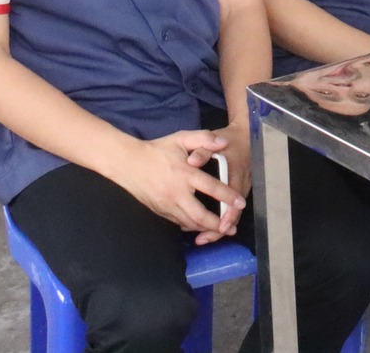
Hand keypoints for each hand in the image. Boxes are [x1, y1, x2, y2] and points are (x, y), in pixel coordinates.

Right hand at [107, 130, 242, 240]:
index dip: (228, 197)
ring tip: (220, 231)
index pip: (212, 187)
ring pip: (189, 223)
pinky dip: (190, 226)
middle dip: (218, 224)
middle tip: (231, 228)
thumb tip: (223, 142)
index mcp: (185, 174)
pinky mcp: (159, 211)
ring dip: (205, 229)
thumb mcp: (181, 138)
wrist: (128, 163)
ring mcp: (166, 205)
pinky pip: (178, 223)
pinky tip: (199, 226)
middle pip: (200, 215)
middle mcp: (176, 193)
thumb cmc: (157, 150)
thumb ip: (203, 138)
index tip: (241, 203)